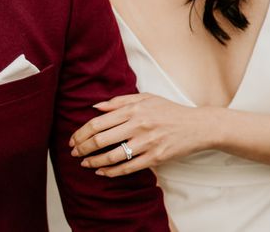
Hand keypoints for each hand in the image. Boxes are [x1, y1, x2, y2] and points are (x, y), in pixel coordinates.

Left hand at [69, 93, 213, 176]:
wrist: (196, 126)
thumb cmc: (168, 110)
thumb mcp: (145, 98)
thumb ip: (119, 101)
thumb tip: (95, 106)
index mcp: (133, 109)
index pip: (98, 122)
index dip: (81, 132)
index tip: (73, 139)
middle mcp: (138, 125)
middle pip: (101, 139)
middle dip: (83, 148)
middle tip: (74, 152)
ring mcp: (146, 143)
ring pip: (112, 156)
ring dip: (94, 162)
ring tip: (84, 163)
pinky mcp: (155, 158)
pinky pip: (128, 168)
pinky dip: (112, 172)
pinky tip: (102, 172)